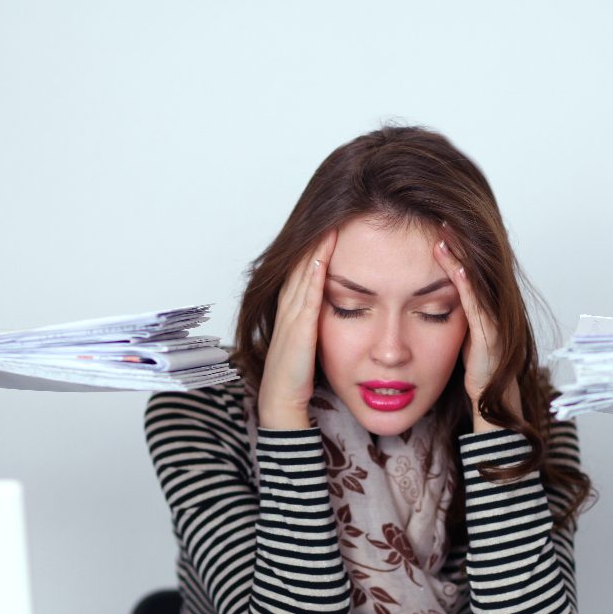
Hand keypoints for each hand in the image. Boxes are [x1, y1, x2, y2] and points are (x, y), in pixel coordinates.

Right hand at [257, 230, 336, 428]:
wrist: (282, 402)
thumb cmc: (297, 377)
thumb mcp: (309, 341)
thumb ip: (316, 323)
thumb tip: (331, 308)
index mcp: (290, 311)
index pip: (301, 271)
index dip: (313, 247)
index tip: (329, 224)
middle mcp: (287, 310)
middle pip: (299, 266)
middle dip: (313, 240)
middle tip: (328, 211)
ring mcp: (291, 320)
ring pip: (302, 277)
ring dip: (314, 251)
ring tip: (329, 225)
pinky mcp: (298, 333)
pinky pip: (306, 300)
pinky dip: (312, 278)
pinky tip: (321, 260)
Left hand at [432, 234, 520, 431]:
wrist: (493, 403)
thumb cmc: (477, 372)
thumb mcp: (459, 336)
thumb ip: (454, 315)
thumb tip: (434, 297)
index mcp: (484, 310)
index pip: (467, 272)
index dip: (455, 248)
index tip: (438, 225)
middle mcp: (493, 311)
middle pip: (474, 269)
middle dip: (458, 242)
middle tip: (441, 216)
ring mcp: (495, 322)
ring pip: (476, 282)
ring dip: (459, 255)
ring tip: (444, 231)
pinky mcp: (492, 337)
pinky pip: (477, 304)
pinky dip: (466, 283)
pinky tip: (454, 264)